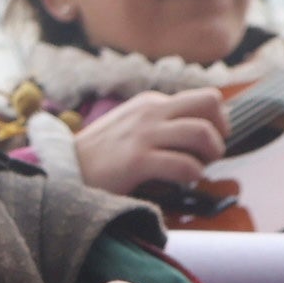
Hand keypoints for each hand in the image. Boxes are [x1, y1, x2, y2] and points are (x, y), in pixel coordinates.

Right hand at [66, 87, 228, 199]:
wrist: (63, 171)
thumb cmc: (100, 157)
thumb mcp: (131, 127)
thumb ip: (160, 123)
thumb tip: (201, 133)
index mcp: (150, 102)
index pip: (205, 99)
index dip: (217, 122)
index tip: (206, 143)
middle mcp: (149, 112)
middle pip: (210, 103)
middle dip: (221, 131)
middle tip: (210, 153)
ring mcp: (143, 134)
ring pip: (202, 133)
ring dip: (210, 154)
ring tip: (198, 169)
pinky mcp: (137, 160)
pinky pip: (185, 165)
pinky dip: (192, 176)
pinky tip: (181, 183)